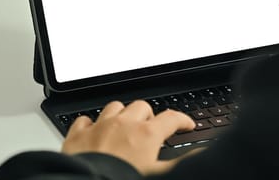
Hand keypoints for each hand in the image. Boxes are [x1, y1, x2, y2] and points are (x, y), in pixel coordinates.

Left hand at [61, 100, 194, 174]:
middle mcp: (123, 124)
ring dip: (121, 114)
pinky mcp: (78, 134)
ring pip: (114, 107)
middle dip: (148, 115)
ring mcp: (99, 126)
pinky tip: (94, 132)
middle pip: (142, 106)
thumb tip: (199, 157)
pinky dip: (91, 123)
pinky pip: (85, 119)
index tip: (186, 124)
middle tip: (151, 128)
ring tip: (125, 126)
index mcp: (146, 135)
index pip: (171, 118)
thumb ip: (179, 164)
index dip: (182, 120)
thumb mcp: (157, 174)